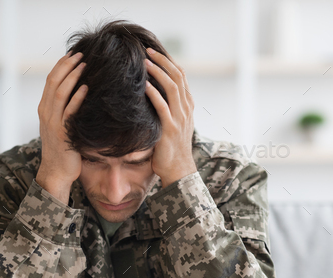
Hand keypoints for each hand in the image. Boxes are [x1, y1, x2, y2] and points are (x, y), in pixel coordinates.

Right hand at [36, 51, 87, 203]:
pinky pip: (70, 112)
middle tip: (81, 54)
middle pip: (53, 82)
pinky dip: (78, 98)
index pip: (50, 80)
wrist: (57, 172)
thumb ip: (63, 109)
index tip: (73, 54)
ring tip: (84, 65)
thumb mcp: (58, 125)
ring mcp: (53, 123)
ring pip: (60, 93)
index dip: (61, 65)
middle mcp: (46, 114)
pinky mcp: (63, 134)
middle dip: (67, 65)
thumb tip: (78, 91)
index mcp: (44, 109)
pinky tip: (86, 87)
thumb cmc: (62, 148)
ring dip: (72, 77)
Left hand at [144, 47, 196, 187]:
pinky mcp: (170, 129)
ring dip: (158, 72)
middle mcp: (186, 109)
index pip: (181, 77)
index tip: (156, 52)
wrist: (178, 170)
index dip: (169, 62)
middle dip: (163, 61)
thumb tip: (151, 96)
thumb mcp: (172, 125)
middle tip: (148, 51)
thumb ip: (167, 110)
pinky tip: (144, 85)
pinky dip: (154, 94)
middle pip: (178, 77)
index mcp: (187, 106)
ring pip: (172, 87)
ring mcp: (180, 118)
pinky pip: (162, 107)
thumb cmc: (170, 149)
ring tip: (145, 62)